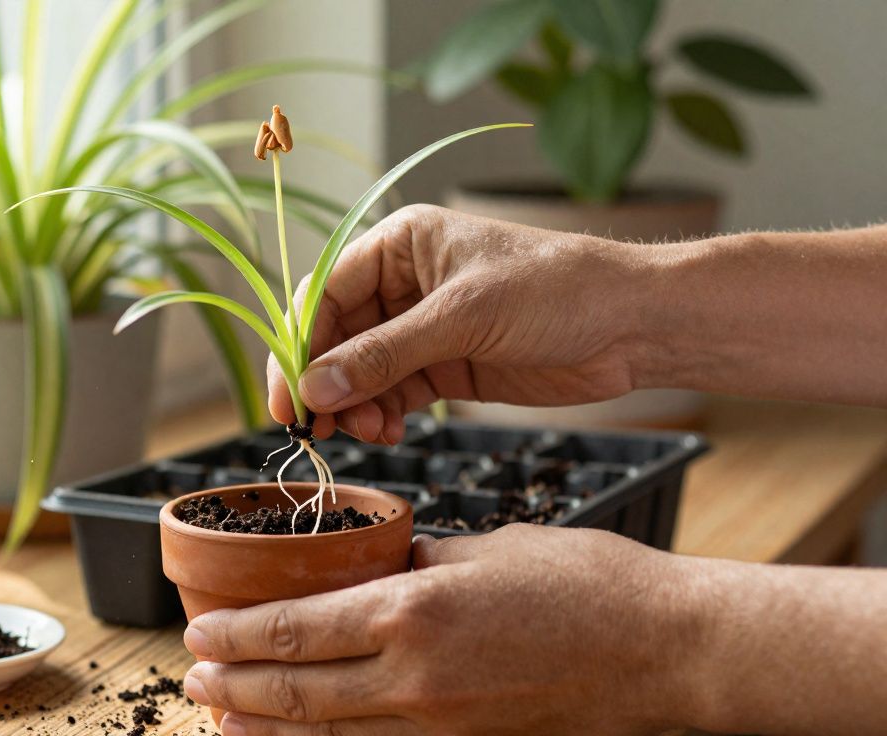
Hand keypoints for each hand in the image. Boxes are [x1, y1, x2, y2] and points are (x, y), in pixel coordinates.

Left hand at [182, 525, 704, 734]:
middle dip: (235, 684)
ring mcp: (439, 723)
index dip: (238, 632)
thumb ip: (416, 560)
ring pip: (328, 730)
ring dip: (267, 724)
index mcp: (413, 609)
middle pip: (297, 687)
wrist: (664, 650)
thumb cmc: (585, 584)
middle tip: (192, 677)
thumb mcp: (486, 546)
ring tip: (224, 717)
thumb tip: (375, 565)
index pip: (296, 628)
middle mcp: (414, 677)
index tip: (198, 628)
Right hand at [268, 205, 650, 442]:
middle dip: (327, 382)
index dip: (301, 344)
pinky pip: (393, 394)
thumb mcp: (463, 318)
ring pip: (361, 372)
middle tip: (318, 427)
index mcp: (400, 244)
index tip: (290, 395)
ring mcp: (423, 328)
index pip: (325, 293)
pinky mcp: (445, 367)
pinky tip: (388, 433)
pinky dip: (382, 416)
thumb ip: (385, 354)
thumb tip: (315, 388)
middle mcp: (403, 284)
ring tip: (369, 433)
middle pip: (336, 336)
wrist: (631, 325)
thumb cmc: (556, 290)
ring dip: (355, 405)